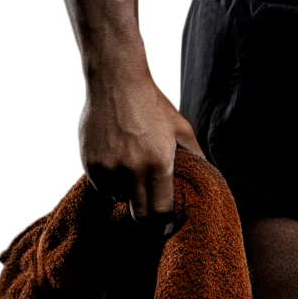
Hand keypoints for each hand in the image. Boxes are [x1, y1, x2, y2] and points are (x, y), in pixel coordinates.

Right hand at [79, 73, 205, 226]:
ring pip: (119, 199)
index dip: (164, 216)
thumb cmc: (152, 103)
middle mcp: (132, 170)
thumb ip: (194, 155)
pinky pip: (102, 187)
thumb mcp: (180, 126)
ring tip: (133, 170)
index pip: (160, 211)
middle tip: (151, 204)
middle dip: (147, 215)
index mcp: (158, 163)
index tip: (166, 212)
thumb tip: (206, 175)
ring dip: (127, 193)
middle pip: (139, 215)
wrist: (117, 82)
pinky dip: (110, 181)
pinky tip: (118, 160)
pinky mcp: (91, 164)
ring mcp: (109, 169)